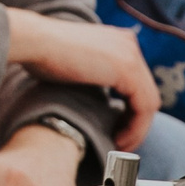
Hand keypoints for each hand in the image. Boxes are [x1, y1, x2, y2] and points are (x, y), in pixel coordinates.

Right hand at [5, 9, 155, 149]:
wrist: (35, 41)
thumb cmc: (43, 54)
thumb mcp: (78, 63)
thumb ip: (94, 74)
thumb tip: (100, 99)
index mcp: (119, 40)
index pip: (137, 82)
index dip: (131, 110)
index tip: (117, 130)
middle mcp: (129, 44)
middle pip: (146, 93)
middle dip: (136, 122)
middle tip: (122, 142)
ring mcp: (130, 55)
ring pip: (149, 103)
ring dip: (137, 129)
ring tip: (120, 145)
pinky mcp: (127, 70)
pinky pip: (143, 107)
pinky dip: (135, 128)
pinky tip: (119, 139)